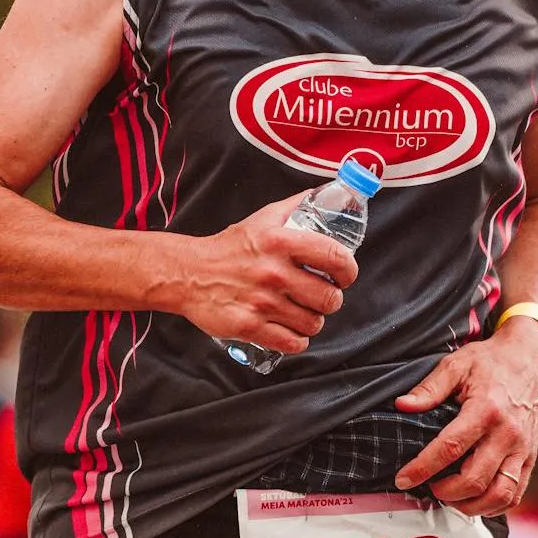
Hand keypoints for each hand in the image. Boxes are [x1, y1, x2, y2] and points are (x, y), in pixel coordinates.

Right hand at [172, 189, 357, 354]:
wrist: (189, 273)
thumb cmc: (229, 247)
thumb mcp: (263, 218)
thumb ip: (295, 206)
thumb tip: (325, 194)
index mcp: (281, 241)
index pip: (335, 257)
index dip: (348, 271)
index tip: (345, 276)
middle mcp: (274, 272)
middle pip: (329, 298)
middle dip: (330, 300)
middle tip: (321, 297)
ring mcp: (262, 302)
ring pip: (313, 323)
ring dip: (313, 321)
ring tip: (303, 313)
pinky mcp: (250, 327)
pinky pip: (292, 343)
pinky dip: (297, 340)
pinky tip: (291, 331)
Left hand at [390, 316, 537, 515]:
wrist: (532, 360)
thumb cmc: (491, 362)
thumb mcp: (456, 365)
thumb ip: (429, 388)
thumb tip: (402, 405)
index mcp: (486, 410)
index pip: (450, 448)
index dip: (423, 468)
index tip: (403, 478)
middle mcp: (507, 434)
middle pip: (474, 479)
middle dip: (444, 492)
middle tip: (428, 486)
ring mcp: (522, 449)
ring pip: (498, 494)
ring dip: (470, 505)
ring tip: (449, 497)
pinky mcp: (530, 458)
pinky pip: (515, 494)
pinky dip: (493, 505)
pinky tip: (474, 500)